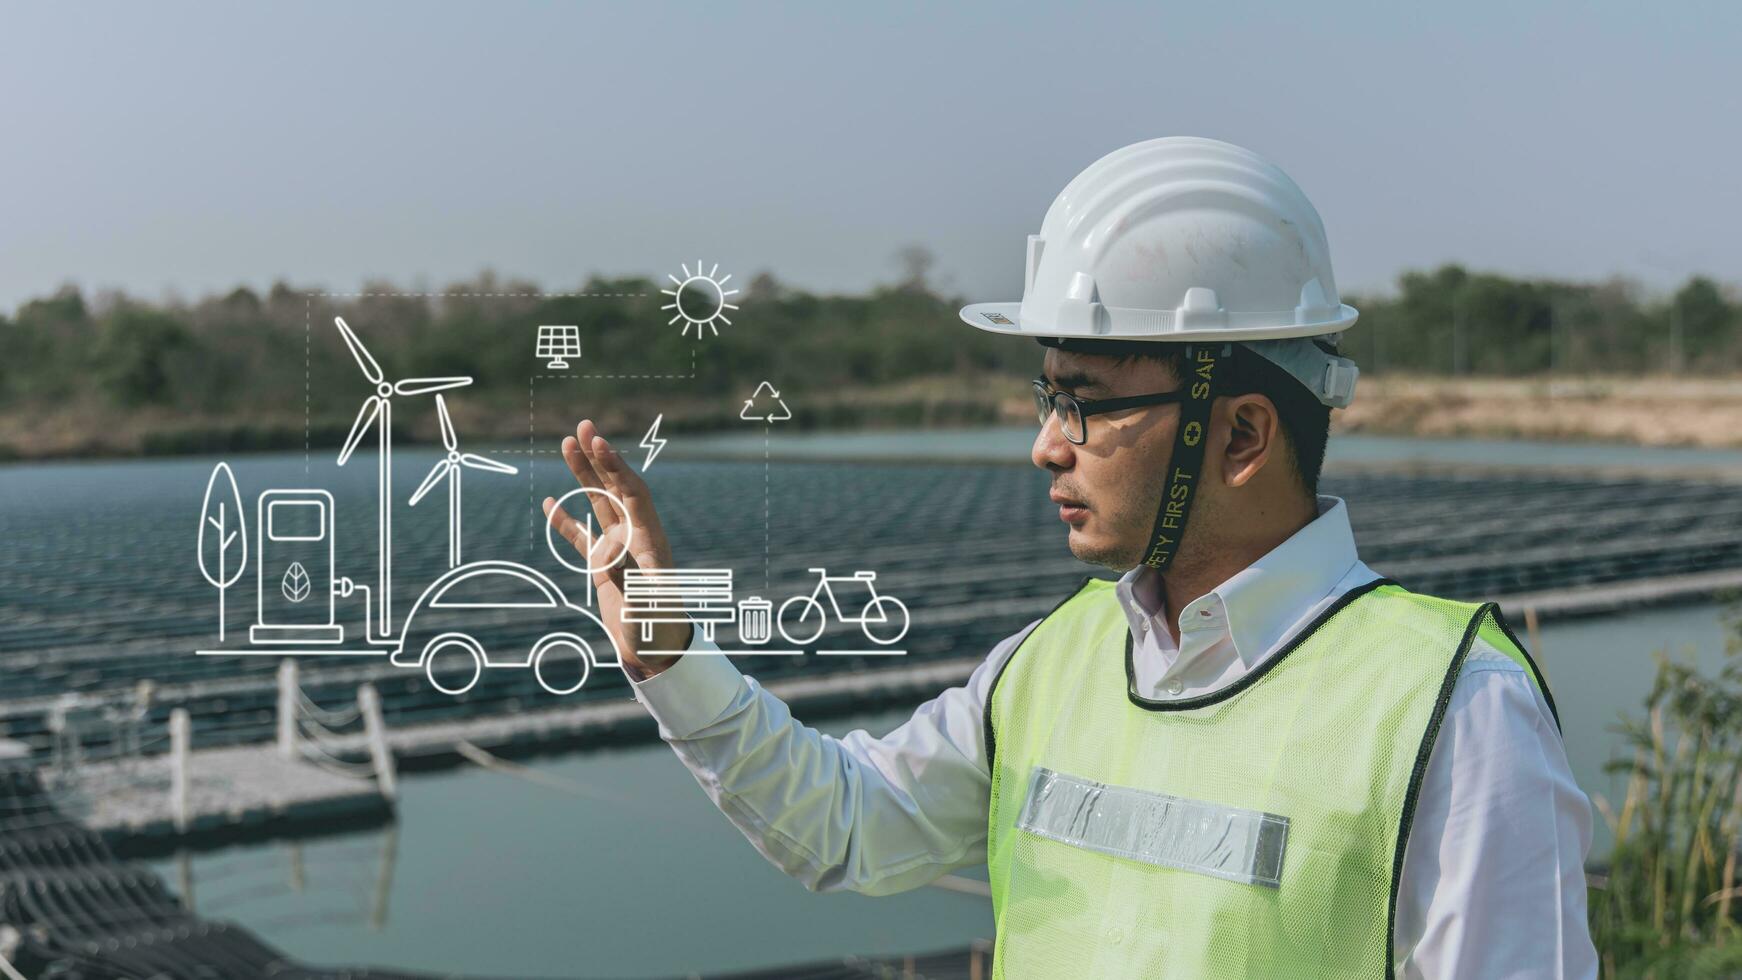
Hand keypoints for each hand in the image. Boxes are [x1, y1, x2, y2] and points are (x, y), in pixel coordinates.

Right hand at [543, 419, 690, 679]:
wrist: (658, 652)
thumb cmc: (659, 630)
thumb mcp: (649, 608)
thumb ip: (632, 581)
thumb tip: (611, 559)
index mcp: (650, 540)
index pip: (633, 493)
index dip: (617, 468)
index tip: (600, 443)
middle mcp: (636, 537)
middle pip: (617, 487)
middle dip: (600, 457)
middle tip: (583, 426)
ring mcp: (619, 549)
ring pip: (598, 503)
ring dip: (584, 475)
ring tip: (567, 444)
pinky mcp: (604, 566)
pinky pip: (582, 536)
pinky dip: (566, 520)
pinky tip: (550, 502)